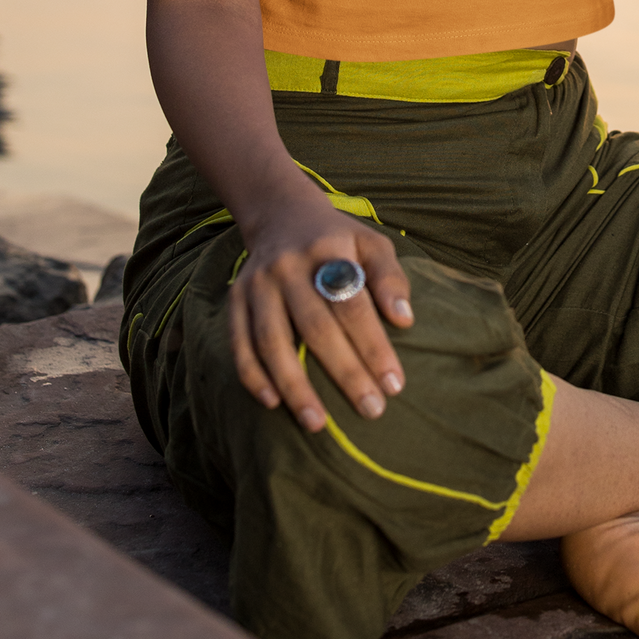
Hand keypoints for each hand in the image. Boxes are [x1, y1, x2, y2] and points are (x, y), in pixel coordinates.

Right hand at [228, 188, 414, 430]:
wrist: (281, 214)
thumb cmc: (338, 239)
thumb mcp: (372, 243)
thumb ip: (390, 277)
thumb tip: (404, 320)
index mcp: (328, 248)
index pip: (353, 304)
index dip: (374, 345)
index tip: (395, 384)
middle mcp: (288, 265)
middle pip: (316, 327)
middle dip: (345, 373)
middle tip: (371, 410)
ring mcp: (257, 283)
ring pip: (272, 341)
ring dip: (294, 386)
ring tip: (318, 424)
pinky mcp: (235, 299)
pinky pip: (240, 343)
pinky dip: (253, 375)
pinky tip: (273, 403)